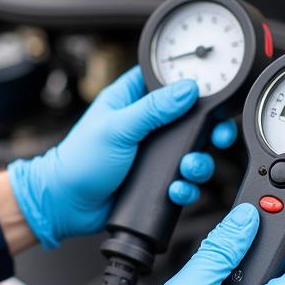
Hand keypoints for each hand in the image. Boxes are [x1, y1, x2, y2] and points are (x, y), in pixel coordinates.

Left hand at [7, 66, 236, 247]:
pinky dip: (186, 187)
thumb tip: (188, 89)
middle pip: (193, 118)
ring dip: (199, 162)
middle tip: (217, 136)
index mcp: (133, 98)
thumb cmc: (79, 161)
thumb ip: (154, 108)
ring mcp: (154, 152)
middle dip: (209, 129)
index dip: (195, 83)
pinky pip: (184, 180)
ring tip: (189, 169)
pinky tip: (176, 189)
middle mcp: (148, 123)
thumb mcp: (117, 128)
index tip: (214, 92)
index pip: (170, 79)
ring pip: (193, 151)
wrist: (67, 205)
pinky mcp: (157, 178)